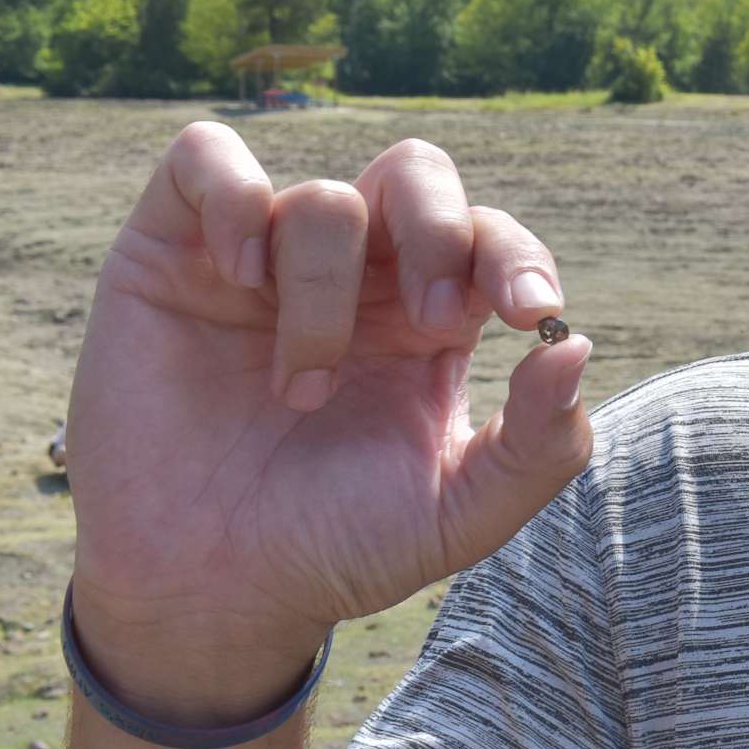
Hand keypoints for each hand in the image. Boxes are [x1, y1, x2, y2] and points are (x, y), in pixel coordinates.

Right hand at [64, 124, 593, 718]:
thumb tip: (577, 345)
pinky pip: (206, 158)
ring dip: (325, 292)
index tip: (533, 311)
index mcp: (431, 320)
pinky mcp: (171, 250)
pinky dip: (234, 197)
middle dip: (440, 230)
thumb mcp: (459, 514)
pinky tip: (242, 277)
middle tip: (434, 323)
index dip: (517, 255)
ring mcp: (264, 257)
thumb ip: (540, 445)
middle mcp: (354, 275)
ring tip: (303, 392)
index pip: (489, 238)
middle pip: (417, 174)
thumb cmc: (335, 547)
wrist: (208, 590)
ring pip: (324, 197)